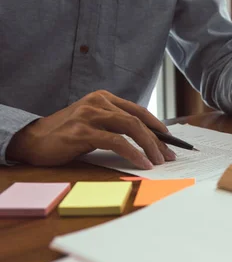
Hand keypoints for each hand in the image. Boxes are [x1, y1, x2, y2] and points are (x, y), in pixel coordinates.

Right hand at [6, 90, 175, 168]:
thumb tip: (148, 140)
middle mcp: (98, 102)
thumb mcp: (93, 124)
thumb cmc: (66, 135)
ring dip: (149, 146)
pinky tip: (142, 163)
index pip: (138, 111)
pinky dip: (134, 153)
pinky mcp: (83, 132)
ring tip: (158, 161)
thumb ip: (115, 125)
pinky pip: (117, 142)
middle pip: (138, 120)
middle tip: (168, 156)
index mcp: (103, 98)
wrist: (32, 141)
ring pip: (131, 128)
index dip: (157, 126)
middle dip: (157, 140)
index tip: (170, 140)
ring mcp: (90, 115)